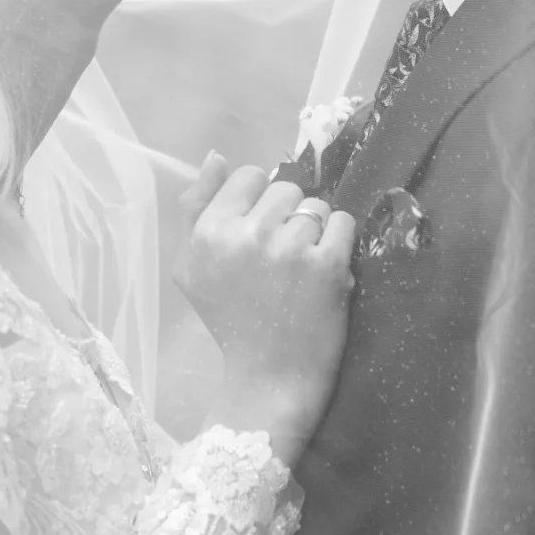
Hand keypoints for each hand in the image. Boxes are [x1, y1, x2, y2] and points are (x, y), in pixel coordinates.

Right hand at [175, 153, 354, 464]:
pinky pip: (343, 222)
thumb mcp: (191, 266)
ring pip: (315, 206)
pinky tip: (324, 270)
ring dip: (314, 232)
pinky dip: (339, 243)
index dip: (259, 201)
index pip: (249, 176)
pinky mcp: (327, 265)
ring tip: (302, 269)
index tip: (260, 232)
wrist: (268, 379)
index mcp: (210, 232)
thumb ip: (196, 207)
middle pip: (285, 188)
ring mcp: (290, 248)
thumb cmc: (229, 321)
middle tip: (281, 257)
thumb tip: (215, 155)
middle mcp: (247, 234)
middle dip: (288, 216)